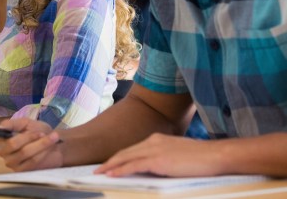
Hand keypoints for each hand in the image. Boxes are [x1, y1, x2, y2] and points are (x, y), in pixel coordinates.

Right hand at [0, 118, 63, 170]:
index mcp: (2, 137)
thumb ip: (13, 124)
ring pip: (24, 152)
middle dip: (29, 137)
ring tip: (52, 137)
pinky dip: (43, 151)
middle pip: (11, 144)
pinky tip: (50, 146)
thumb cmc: (40, 132)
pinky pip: (32, 160)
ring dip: (40, 144)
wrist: (57, 144)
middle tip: (42, 132)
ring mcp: (12, 162)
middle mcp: (3, 151)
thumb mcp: (27, 123)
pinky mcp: (23, 171)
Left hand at [95, 133, 222, 176]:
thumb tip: (155, 168)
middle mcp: (152, 141)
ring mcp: (155, 150)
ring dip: (111, 166)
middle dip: (110, 161)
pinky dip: (121, 170)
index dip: (119, 157)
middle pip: (125, 152)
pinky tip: (112, 174)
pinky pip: (134, 165)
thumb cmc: (203, 158)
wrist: (217, 156)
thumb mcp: (178, 155)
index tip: (109, 163)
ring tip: (99, 173)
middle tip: (97, 169)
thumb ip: (164, 158)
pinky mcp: (158, 160)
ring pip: (126, 158)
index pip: (132, 149)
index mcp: (157, 139)